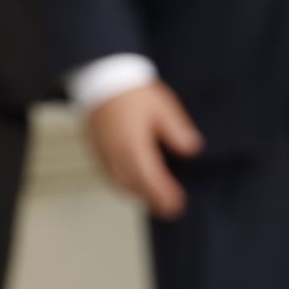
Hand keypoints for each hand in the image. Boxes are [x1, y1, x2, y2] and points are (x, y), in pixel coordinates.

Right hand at [84, 81, 203, 221]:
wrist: (100, 79)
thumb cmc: (131, 92)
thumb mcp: (162, 107)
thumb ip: (177, 131)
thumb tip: (191, 150)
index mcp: (133, 146)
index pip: (151, 180)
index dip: (165, 196)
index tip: (178, 206)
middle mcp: (116, 155)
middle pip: (135, 186)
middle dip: (153, 200)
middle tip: (171, 209)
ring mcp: (103, 155)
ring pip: (121, 183)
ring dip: (138, 193)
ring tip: (155, 199)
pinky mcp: (96, 151)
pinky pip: (110, 176)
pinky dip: (124, 184)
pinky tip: (135, 182)